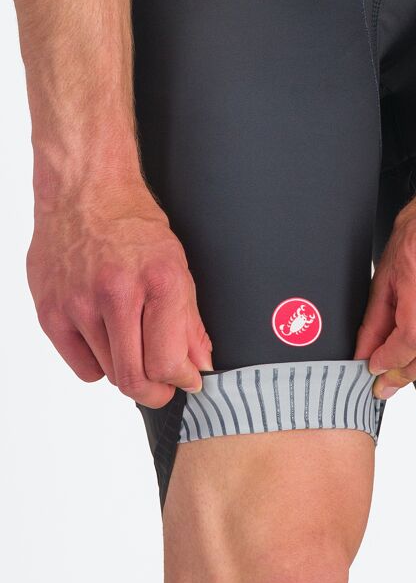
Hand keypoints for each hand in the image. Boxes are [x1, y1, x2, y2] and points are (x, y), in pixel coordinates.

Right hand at [27, 182, 212, 407]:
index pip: (167, 362)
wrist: (84, 191)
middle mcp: (116, 294)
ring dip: (128, 370)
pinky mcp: (50, 312)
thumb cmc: (132, 225)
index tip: (186, 380)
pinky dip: (98, 364)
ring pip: (110, 374)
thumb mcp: (177, 266)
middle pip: (135, 378)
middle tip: (164, 386)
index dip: (181, 381)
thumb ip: (190, 323)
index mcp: (157, 281)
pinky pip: (82, 367)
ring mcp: (78, 304)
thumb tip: (198, 366)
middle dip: (157, 392)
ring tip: (133, 345)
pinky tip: (106, 339)